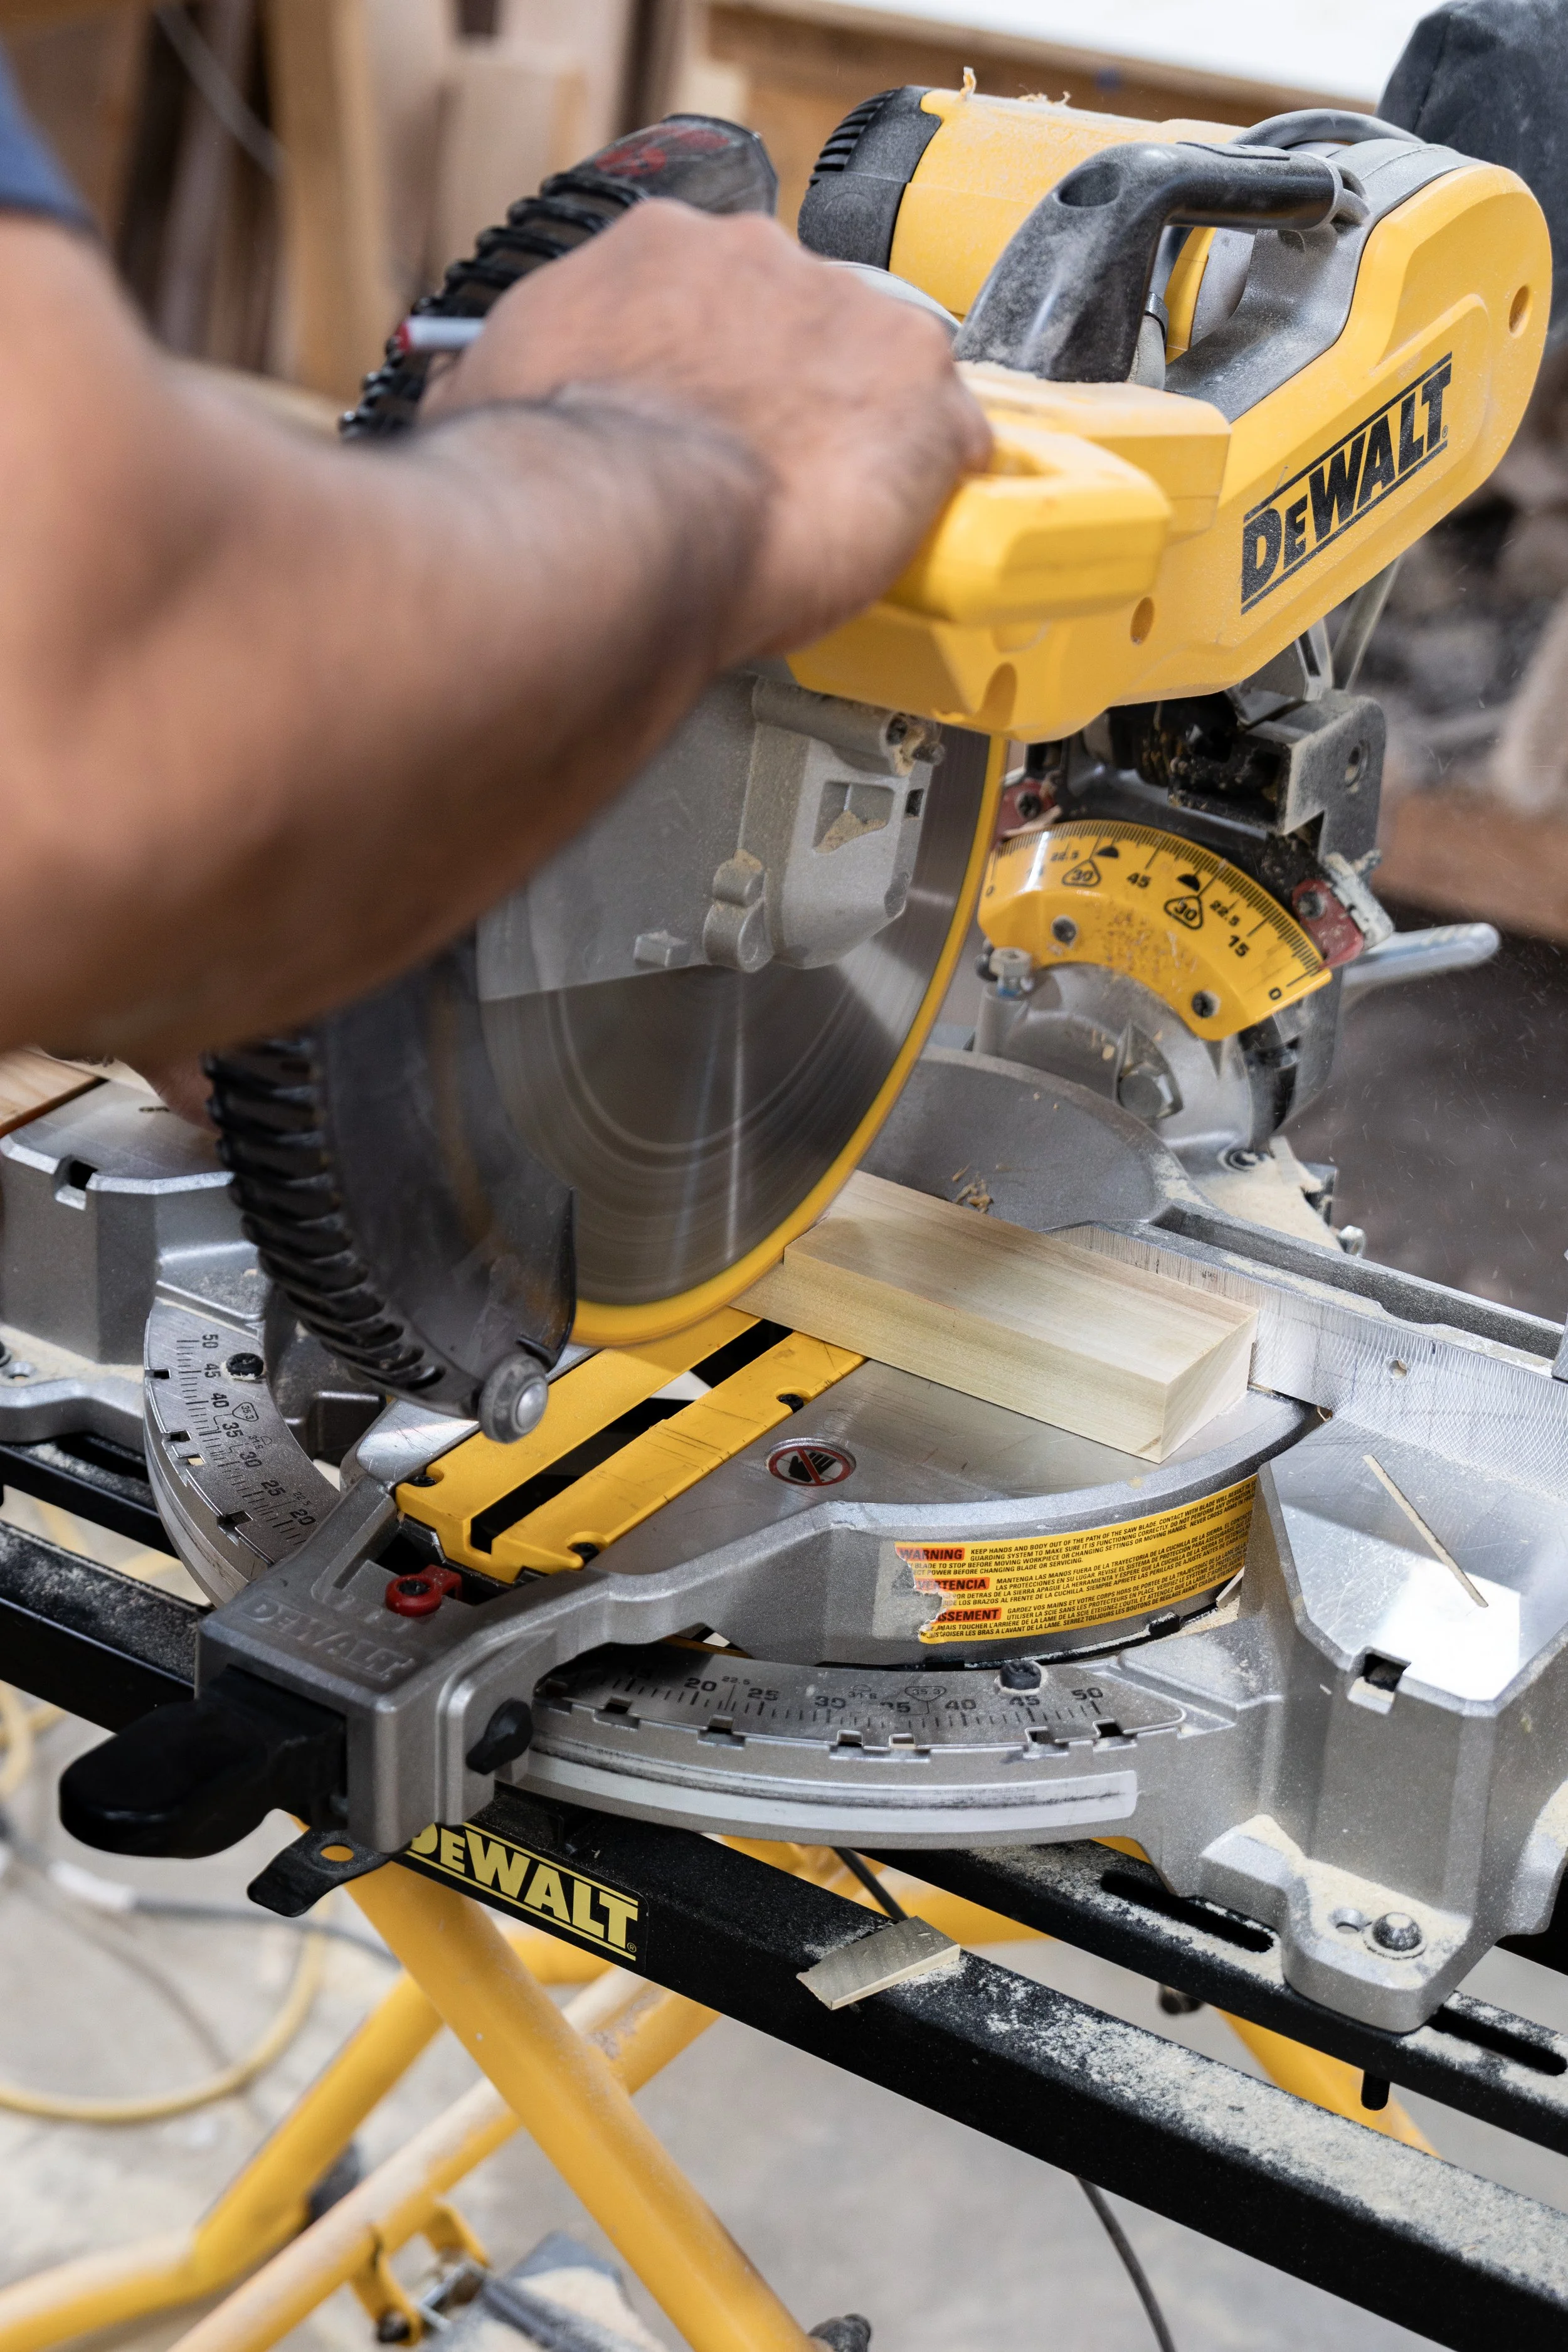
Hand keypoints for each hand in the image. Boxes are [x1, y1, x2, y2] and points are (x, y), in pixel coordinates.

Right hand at [422, 200, 991, 659]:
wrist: (617, 531)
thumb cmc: (550, 483)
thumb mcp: (490, 399)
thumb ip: (514, 378)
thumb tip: (480, 395)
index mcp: (656, 250)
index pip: (711, 295)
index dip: (715, 373)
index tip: (708, 423)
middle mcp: (759, 256)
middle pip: (801, 324)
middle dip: (791, 402)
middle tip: (764, 484)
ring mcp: (847, 312)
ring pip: (879, 375)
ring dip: (862, 440)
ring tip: (826, 523)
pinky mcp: (918, 388)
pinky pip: (952, 435)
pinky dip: (932, 486)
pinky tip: (896, 536)